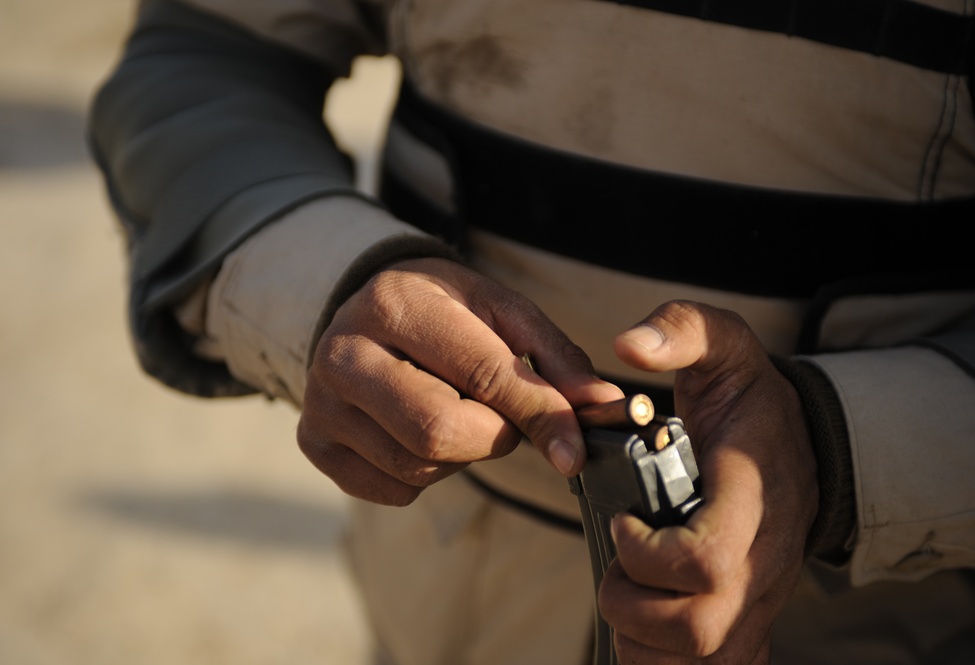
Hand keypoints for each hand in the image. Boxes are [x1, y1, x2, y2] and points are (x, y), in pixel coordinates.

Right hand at [297, 257, 621, 504]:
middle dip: (492, 437)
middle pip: (439, 433)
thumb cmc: (443, 310)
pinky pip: (394, 490)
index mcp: (395, 305)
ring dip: (462, 455)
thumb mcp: (501, 310)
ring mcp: (321, 405)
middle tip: (502, 416)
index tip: (575, 451)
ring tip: (459, 412)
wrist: (364, 312)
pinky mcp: (316, 447)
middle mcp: (343, 354)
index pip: (480, 375)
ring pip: (418, 467)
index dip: (537, 417)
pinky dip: (428, 473)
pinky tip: (422, 430)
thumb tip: (602, 407)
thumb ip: (554, 357)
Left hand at [599, 301, 817, 663]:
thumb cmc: (750, 398)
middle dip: (635, 607)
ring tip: (628, 593)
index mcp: (752, 497)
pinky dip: (669, 663)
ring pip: (705, 661)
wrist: (799, 439)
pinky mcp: (752, 616)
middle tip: (617, 566)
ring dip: (645, 642)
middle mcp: (763, 560)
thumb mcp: (723, 344)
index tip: (623, 521)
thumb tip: (629, 345)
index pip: (708, 560)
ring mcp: (760, 595)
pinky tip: (647, 625)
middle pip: (701, 630)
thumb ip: (681, 329)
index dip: (649, 554)